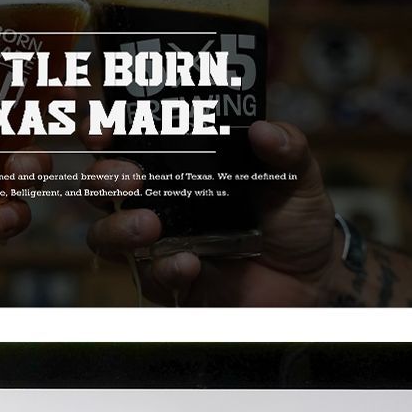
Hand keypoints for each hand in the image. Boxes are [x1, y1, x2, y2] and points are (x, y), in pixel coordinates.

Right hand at [85, 120, 338, 306]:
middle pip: (101, 186)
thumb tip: (263, 130)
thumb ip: (286, 149)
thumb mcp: (296, 175)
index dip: (102, 131)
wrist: (311, 278)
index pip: (125, 141)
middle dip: (104, 178)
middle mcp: (158, 199)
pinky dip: (163, 269)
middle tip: (131, 179)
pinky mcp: (170, 282)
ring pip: (105, 235)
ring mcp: (159, 243)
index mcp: (179, 163)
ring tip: (149, 226)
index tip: (102, 130)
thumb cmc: (293, 219)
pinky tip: (188, 262)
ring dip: (117, 228)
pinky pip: (147, 278)